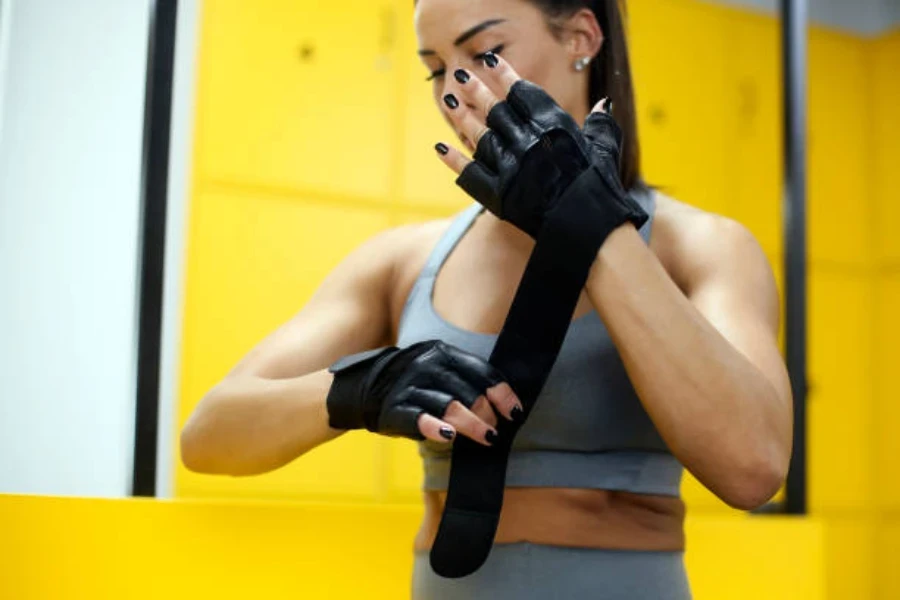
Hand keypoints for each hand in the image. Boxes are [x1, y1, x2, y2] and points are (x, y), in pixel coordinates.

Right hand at [325, 341, 522, 445]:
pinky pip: (417, 418)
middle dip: (487, 414)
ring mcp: (408, 386)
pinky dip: (434, 427)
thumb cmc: (414, 383)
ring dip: (471, 424)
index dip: (502, 394)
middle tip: (495, 432)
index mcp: (441, 352)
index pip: (480, 371)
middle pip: (468, 391)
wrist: (363, 387)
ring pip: (448, 405)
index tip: (515, 413)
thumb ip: (465, 380)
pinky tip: (448, 437)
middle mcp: (425, 365)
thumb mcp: (437, 369)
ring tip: (488, 438)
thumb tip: (505, 406)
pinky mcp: (394, 409)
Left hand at [435, 52, 645, 245]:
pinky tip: (439, 146)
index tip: (489, 62)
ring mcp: (510, 167)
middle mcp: (528, 141)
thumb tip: (603, 104)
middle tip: (463, 77)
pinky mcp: (497, 193)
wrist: (585, 226)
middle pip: (495, 110)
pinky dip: (453, 158)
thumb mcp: (604, 149)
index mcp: (553, 126)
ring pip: (479, 134)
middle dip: (477, 91)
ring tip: (448, 100)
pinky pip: (469, 171)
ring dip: (461, 117)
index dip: (504, 76)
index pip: (522, 93)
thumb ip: (600, 124)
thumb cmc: (599, 187)